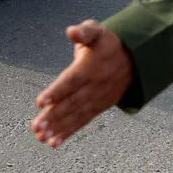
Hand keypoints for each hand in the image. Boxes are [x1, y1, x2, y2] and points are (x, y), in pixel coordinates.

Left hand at [32, 20, 133, 148]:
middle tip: (37, 126)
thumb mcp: (97, 30)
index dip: (56, 92)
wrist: (135, 59)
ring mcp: (97, 99)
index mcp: (91, 67)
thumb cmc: (108, 43)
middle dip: (54, 116)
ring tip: (42, 137)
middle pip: (72, 103)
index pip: (71, 81)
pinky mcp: (98, 107)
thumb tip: (71, 31)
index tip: (40, 102)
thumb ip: (84, 31)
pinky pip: (82, 121)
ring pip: (76, 115)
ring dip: (58, 128)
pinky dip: (68, 132)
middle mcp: (94, 86)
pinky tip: (54, 142)